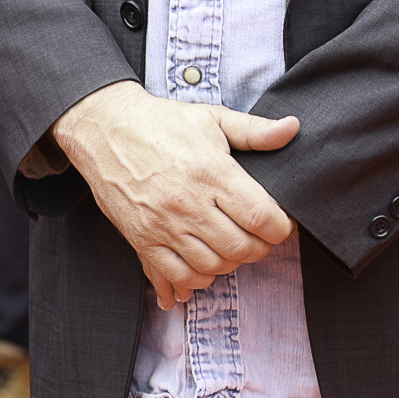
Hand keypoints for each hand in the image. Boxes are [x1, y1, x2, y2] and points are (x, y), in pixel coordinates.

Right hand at [53, 81, 301, 309]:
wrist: (106, 130)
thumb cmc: (163, 123)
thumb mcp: (212, 117)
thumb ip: (254, 130)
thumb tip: (292, 128)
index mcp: (211, 173)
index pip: (260, 216)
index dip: (280, 228)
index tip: (283, 225)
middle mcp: (188, 204)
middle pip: (239, 248)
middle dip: (260, 249)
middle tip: (262, 238)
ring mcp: (163, 226)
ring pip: (210, 267)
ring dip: (230, 265)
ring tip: (233, 249)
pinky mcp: (141, 239)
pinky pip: (174, 275)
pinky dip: (194, 280)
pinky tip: (203, 270)